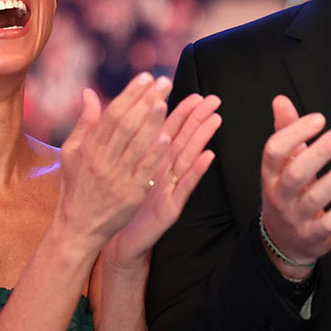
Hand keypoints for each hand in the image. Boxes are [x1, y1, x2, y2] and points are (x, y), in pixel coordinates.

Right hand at [55, 73, 175, 251]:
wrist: (78, 228)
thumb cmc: (76, 186)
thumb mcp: (72, 153)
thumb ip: (84, 122)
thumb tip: (88, 92)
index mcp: (89, 148)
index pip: (112, 114)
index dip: (130, 94)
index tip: (145, 77)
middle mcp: (102, 161)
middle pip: (126, 125)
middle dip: (145, 100)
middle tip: (163, 82)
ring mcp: (116, 178)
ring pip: (136, 145)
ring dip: (151, 122)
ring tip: (165, 100)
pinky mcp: (130, 196)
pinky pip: (144, 171)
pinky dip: (154, 154)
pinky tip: (166, 137)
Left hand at [104, 93, 221, 266]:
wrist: (114, 236)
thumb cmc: (119, 201)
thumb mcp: (122, 167)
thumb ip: (126, 141)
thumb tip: (126, 114)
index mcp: (151, 159)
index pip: (168, 130)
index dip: (181, 111)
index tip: (195, 93)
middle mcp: (164, 171)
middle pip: (183, 139)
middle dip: (198, 118)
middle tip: (214, 99)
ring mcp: (170, 188)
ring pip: (188, 158)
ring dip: (202, 139)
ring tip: (215, 119)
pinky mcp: (171, 207)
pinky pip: (185, 186)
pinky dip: (197, 171)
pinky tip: (208, 156)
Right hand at [261, 96, 330, 274]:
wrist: (285, 240)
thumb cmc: (288, 192)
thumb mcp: (282, 164)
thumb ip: (284, 131)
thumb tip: (281, 99)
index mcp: (270, 174)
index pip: (274, 150)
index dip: (295, 133)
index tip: (319, 118)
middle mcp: (279, 196)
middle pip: (296, 173)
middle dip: (319, 153)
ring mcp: (296, 217)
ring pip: (316, 197)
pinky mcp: (314, 235)